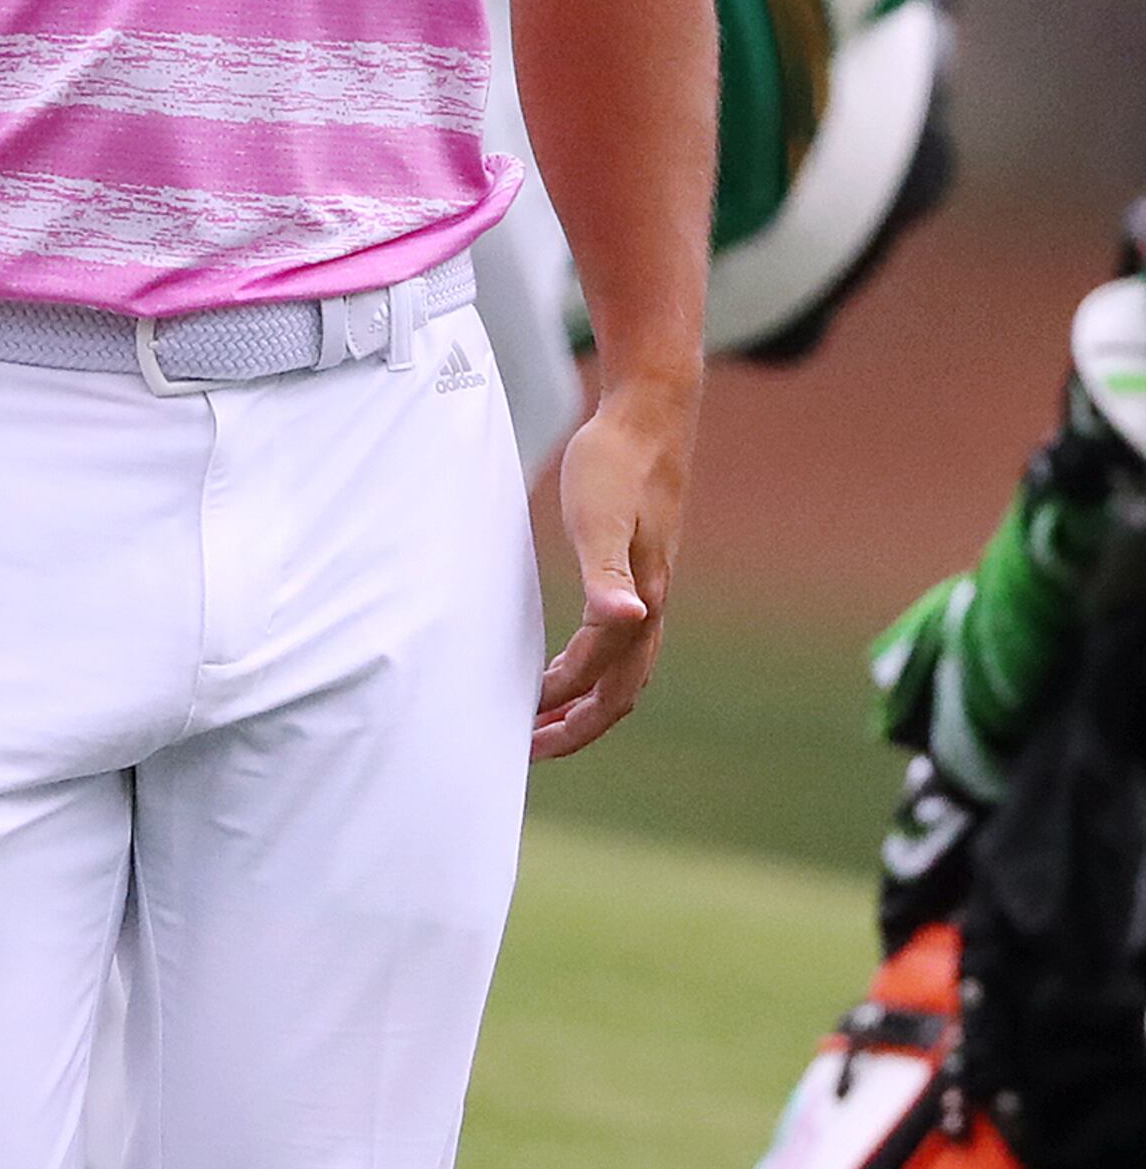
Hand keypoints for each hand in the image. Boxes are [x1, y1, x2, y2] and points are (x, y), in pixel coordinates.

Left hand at [534, 377, 695, 758]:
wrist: (649, 419)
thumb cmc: (615, 465)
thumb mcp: (598, 517)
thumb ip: (607, 570)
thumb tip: (629, 615)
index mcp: (638, 602)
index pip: (597, 680)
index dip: (560, 711)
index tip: (518, 732)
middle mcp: (649, 605)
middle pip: (620, 692)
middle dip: (578, 727)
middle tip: (530, 749)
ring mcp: (649, 589)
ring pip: (623, 669)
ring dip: (585, 701)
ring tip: (543, 716)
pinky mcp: (640, 570)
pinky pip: (619, 639)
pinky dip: (591, 663)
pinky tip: (565, 654)